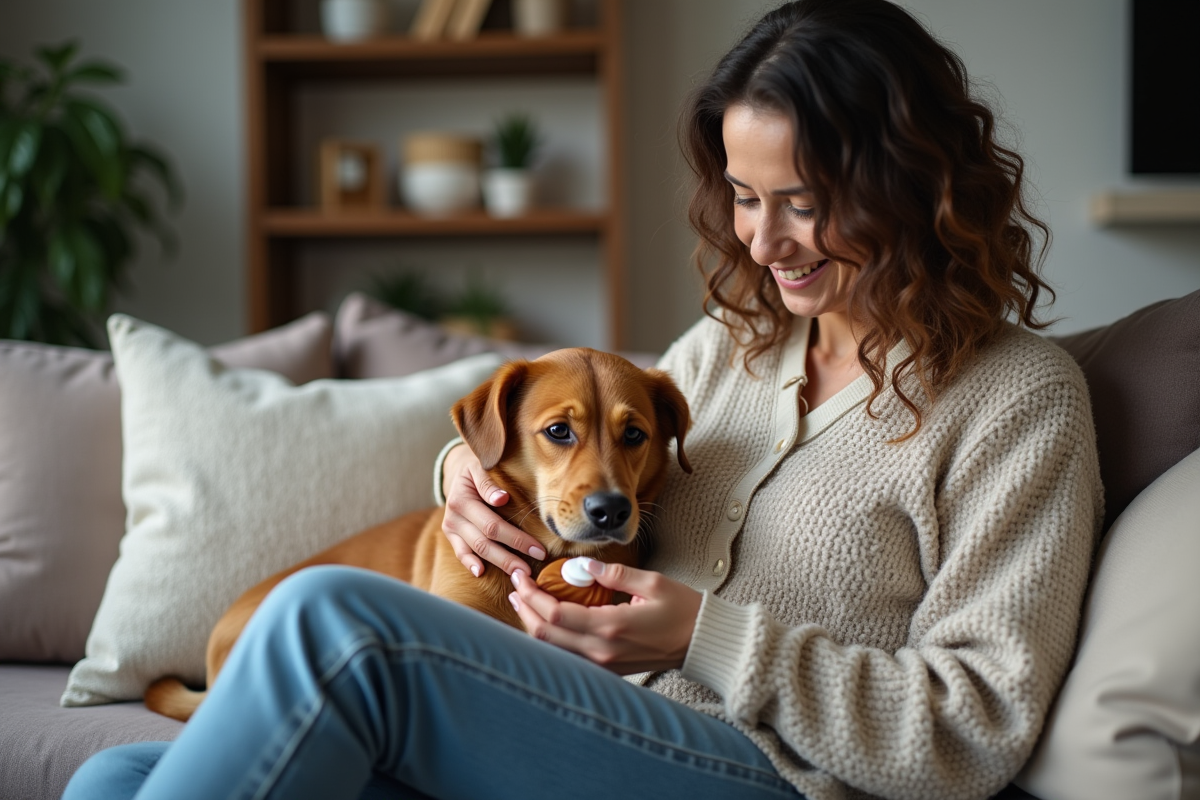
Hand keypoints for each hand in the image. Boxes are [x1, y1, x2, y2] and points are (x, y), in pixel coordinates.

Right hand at [441, 443, 547, 576]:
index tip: (539, 549)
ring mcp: (451, 527)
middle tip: (531, 571)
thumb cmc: (477, 467)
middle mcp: (454, 516)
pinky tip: (481, 573)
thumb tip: (501, 498)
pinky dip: (469, 563)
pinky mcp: (450, 535)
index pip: (493, 525)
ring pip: (476, 550)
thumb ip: (488, 482)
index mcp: (462, 499)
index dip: (517, 539)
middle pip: (485, 541)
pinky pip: (459, 552)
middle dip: (511, 557)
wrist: (458, 469)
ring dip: (498, 563)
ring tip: (518, 576)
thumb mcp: (480, 466)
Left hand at [507, 560, 702, 673]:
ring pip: (553, 650)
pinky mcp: (608, 670)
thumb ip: (615, 574)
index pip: (556, 614)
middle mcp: (602, 651)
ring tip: (524, 601)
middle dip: (525, 609)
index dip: (532, 595)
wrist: (702, 644)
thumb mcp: (652, 583)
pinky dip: (551, 638)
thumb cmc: (683, 611)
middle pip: (546, 635)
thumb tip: (582, 566)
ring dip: (534, 624)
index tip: (522, 576)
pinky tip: (547, 620)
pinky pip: (568, 657)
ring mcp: (604, 665)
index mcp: (611, 627)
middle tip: (516, 585)